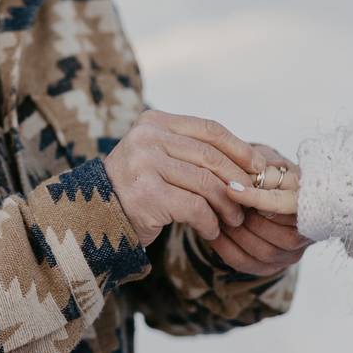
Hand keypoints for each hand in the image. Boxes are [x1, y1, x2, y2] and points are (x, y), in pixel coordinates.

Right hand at [104, 110, 265, 246]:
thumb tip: (250, 161)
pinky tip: (211, 231)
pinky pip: (194, 207)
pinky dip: (209, 222)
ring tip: (234, 220)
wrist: (95, 216)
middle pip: (210, 156)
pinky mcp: (146, 195)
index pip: (208, 129)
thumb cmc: (137, 188)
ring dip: (226, 206)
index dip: (239, 148)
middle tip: (251, 199)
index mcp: (154, 122)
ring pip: (205, 183)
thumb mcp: (161, 157)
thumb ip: (193, 152)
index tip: (258, 166)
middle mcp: (147, 138)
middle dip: (236, 180)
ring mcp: (144, 165)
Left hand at [210, 144, 307, 275]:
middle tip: (218, 202)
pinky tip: (212, 231)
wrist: (260, 189)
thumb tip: (252, 174)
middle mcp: (307, 232)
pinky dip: (225, 248)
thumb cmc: (265, 171)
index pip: (287, 205)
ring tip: (214, 214)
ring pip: (264, 250)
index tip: (231, 187)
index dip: (259, 198)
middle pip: (280, 234)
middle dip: (246, 217)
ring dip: (235, 233)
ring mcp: (291, 253)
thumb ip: (264, 167)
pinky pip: (247, 262)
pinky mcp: (272, 266)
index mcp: (310, 202)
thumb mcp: (267, 161)